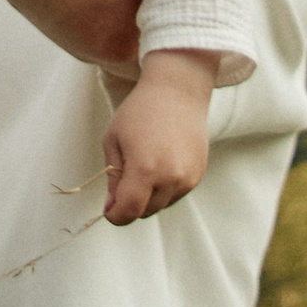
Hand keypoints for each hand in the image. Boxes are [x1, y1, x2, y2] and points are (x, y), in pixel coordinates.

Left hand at [101, 49, 216, 223]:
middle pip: (145, 212)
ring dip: (148, 197)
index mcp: (145, 170)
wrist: (178, 91)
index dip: (114, 216)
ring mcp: (188, 178)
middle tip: (123, 179)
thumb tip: (112, 207)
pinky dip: (164, 188)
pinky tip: (160, 162)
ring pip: (161, 205)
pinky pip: (175, 194)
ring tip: (144, 164)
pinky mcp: (198, 174)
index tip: (108, 209)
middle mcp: (170, 178)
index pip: (128, 212)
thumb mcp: (114, 141)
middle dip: (130, 204)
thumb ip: (113, 178)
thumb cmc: (140, 111)